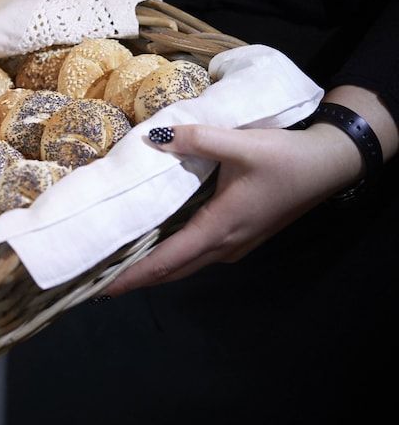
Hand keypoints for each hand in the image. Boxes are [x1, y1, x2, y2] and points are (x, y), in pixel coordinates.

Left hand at [105, 121, 363, 295]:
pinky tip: (155, 245)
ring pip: (186, 265)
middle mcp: (225, 246)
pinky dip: (172, 257)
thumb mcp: (240, 143)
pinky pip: (198, 255)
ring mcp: (235, 245)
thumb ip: (196, 139)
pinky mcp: (240, 238)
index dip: (133, 275)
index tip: (102, 287)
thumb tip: (154, 137)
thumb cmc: (285, 158)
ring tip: (118, 264)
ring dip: (154, 268)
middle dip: (136, 277)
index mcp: (219, 229)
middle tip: (97, 277)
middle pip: (172, 271)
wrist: (328, 165)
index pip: (167, 261)